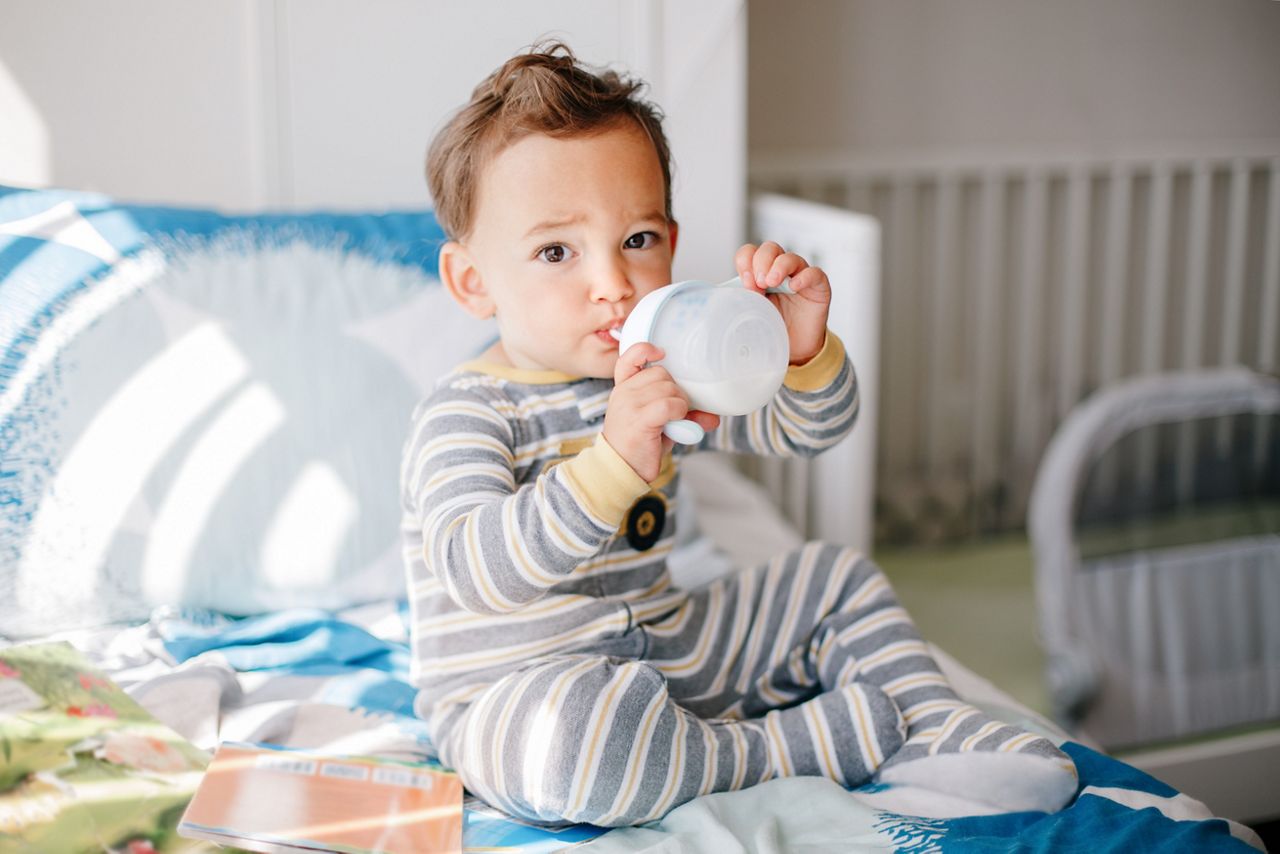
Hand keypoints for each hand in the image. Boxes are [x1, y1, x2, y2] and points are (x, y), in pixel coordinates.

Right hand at [604, 343, 719, 481]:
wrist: (621, 470)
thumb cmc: (639, 444)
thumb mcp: (660, 423)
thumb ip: (681, 412)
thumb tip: (713, 417)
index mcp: (623, 388)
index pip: (628, 358)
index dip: (644, 350)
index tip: (661, 353)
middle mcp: (623, 392)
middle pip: (661, 373)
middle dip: (676, 390)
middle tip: (676, 411)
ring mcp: (629, 404)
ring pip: (668, 388)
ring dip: (680, 404)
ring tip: (674, 420)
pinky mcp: (639, 419)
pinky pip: (669, 404)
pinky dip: (679, 412)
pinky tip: (675, 423)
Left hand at [735, 241, 830, 363]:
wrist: (796, 347)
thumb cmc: (774, 327)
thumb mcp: (752, 311)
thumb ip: (741, 299)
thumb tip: (723, 294)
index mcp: (760, 273)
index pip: (750, 253)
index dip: (746, 261)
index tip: (745, 281)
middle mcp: (780, 270)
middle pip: (770, 249)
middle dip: (761, 262)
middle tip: (759, 282)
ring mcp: (800, 275)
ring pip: (790, 257)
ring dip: (779, 266)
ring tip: (772, 282)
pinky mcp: (818, 286)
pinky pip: (814, 273)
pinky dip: (804, 276)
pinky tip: (794, 286)